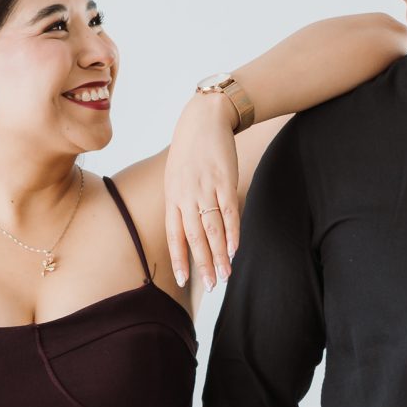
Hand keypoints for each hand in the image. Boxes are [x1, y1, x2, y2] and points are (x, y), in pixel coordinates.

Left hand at [165, 91, 243, 290]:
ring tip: (225, 276)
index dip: (179, 258)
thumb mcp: (176, 178)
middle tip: (211, 286)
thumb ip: (181, 204)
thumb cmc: (190, 152)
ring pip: (212, 229)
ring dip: (219, 256)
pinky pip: (229, 212)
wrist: (204, 119)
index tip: (182, 281)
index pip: (174, 235)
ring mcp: (205, 189)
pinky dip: (232, 233)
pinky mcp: (224, 181)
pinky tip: (234, 249)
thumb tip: (187, 231)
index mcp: (172, 198)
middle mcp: (186, 196)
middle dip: (202, 265)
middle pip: (194, 238)